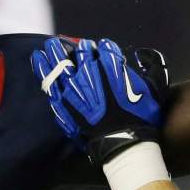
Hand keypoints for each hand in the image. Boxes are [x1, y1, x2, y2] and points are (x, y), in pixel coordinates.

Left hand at [32, 37, 167, 163]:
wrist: (123, 143)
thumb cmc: (140, 118)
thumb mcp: (152, 90)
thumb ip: (147, 71)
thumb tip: (145, 58)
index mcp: (112, 65)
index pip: (104, 47)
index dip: (103, 49)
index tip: (102, 53)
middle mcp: (90, 72)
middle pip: (79, 50)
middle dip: (77, 46)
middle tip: (71, 45)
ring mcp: (73, 87)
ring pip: (59, 60)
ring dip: (55, 50)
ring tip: (50, 46)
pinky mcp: (62, 101)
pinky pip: (49, 80)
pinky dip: (42, 67)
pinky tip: (38, 58)